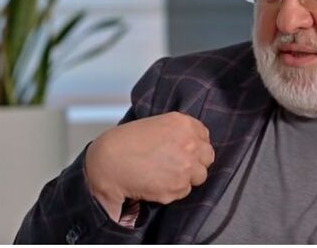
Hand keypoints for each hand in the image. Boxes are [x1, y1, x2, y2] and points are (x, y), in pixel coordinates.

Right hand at [85, 112, 214, 219]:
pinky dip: (173, 190)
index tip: (186, 150)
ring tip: (164, 174)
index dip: (196, 146)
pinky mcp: (178, 187)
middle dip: (195, 162)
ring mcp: (186, 166)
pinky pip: (184, 191)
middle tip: (176, 165)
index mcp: (184, 124)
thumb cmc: (126, 142)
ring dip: (186, 177)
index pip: (205, 137)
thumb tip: (193, 143)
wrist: (109, 163)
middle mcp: (190, 143)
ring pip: (199, 176)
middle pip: (207, 157)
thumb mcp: (157, 125)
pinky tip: (156, 183)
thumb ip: (179, 132)